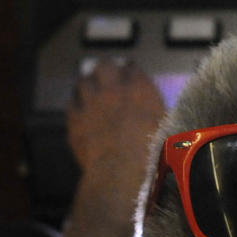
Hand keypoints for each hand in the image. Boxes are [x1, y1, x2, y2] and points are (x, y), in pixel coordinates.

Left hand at [66, 60, 165, 211]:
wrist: (121, 169)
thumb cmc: (151, 150)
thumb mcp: (165, 128)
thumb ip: (159, 114)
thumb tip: (159, 113)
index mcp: (139, 88)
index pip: (131, 69)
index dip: (130, 71)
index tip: (129, 74)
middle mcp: (113, 89)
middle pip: (104, 67)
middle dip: (106, 70)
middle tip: (106, 75)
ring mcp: (91, 103)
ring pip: (84, 82)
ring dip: (88, 84)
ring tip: (90, 88)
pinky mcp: (75, 120)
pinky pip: (71, 104)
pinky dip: (76, 104)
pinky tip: (79, 109)